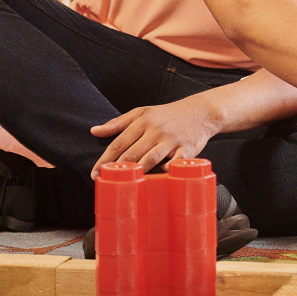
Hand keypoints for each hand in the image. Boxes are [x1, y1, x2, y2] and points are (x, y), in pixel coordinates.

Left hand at [89, 94, 219, 178]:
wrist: (202, 111)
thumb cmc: (169, 114)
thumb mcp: (143, 112)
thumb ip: (118, 122)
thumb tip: (94, 131)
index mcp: (143, 121)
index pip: (119, 143)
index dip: (105, 160)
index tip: (95, 173)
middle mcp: (156, 130)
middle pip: (132, 153)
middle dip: (118, 170)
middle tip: (107, 182)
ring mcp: (172, 139)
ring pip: (150, 158)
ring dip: (138, 172)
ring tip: (128, 184)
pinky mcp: (187, 148)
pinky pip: (175, 161)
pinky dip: (167, 169)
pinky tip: (160, 175)